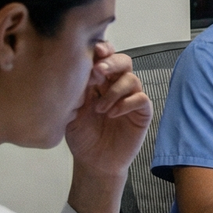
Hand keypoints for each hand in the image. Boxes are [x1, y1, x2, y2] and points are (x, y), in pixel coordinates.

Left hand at [65, 44, 151, 180]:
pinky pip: (141, 98)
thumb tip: (82, 72)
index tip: (94, 51)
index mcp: (98, 81)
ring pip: (132, 79)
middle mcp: (116, 86)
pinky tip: (112, 113)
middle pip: (123, 61)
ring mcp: (129, 99)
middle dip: (111, 63)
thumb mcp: (71, 111)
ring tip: (100, 108)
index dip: (103, 50)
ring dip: (114, 90)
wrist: (93, 162)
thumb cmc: (82, 136)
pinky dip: (126, 103)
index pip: (105, 57)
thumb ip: (78, 90)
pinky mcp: (141, 113)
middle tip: (98, 73)